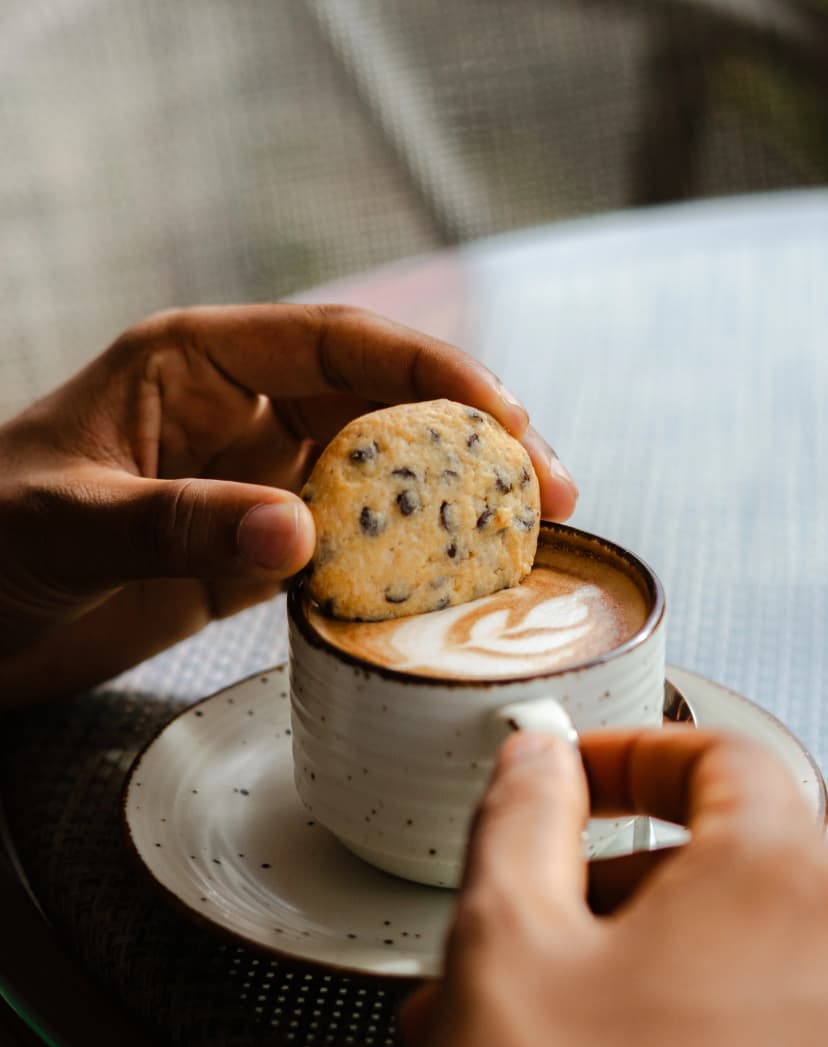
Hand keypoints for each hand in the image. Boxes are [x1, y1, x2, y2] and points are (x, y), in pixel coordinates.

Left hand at [0, 304, 575, 706]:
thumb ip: (178, 523)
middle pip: (384, 406)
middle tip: (552, 488)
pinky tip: (448, 588)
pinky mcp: (254, 553)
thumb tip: (300, 533)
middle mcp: (240, 414)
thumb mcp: (68, 523)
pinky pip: (348, 548)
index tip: (506, 419)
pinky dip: (402, 565)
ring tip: (525, 538)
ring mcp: (254, 485)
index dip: (433, 374)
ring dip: (453, 504)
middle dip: (475, 439)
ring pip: (379, 476)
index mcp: (198, 364)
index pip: (341, 343)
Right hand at [402, 728, 825, 1046]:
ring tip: (519, 1014)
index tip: (568, 776)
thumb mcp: (502, 941)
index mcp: (778, 894)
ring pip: (721, 956)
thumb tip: (539, 756)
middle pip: (724, 862)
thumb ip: (521, 814)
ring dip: (617, 960)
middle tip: (531, 911)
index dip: (630, 752)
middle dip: (607, 878)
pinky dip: (659, 1028)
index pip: (726, 756)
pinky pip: (741, 1036)